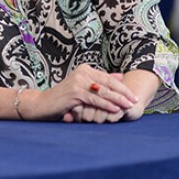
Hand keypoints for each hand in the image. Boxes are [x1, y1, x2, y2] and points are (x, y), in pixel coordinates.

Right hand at [22, 64, 137, 120]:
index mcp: (85, 69)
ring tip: (129, 106)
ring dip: (118, 99)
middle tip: (135, 101)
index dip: (123, 87)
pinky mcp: (74, 92)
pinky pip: (95, 99)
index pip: (108, 78)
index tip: (134, 96)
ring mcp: (78, 82)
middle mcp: (82, 72)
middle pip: (108, 83)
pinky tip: (115, 109)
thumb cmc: (64, 99)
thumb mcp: (83, 89)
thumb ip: (100, 82)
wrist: (42, 105)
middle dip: (124, 93)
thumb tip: (120, 76)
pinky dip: (106, 105)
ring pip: (103, 91)